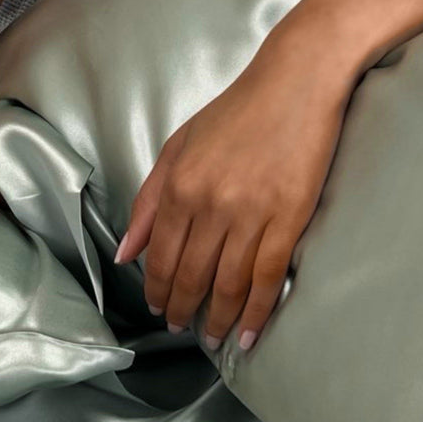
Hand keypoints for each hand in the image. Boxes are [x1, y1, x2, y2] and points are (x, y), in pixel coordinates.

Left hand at [113, 42, 351, 352]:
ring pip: (228, 284)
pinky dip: (256, 311)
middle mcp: (211, 205)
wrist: (295, 83)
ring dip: (218, 320)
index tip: (160, 309)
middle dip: (183, 309)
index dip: (159, 290)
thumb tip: (127, 253)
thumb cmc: (235, 112)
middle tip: (182, 327)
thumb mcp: (178, 147)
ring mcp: (251, 214)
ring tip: (215, 338)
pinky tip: (248, 332)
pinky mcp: (289, 218)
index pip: (162, 256)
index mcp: (179, 186)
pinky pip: (267, 277)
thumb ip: (148, 201)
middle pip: (192, 276)